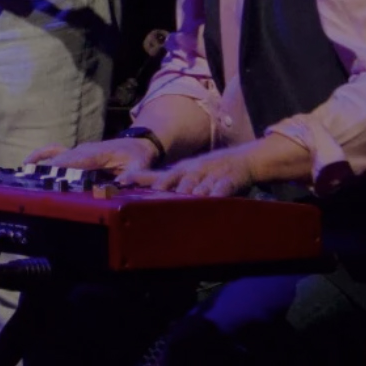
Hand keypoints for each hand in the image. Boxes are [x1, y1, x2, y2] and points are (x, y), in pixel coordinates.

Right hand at [28, 137, 159, 175]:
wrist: (138, 145)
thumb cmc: (137, 156)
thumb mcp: (139, 166)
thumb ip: (130, 175)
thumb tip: (120, 184)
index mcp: (95, 153)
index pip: (74, 161)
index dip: (60, 168)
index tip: (47, 177)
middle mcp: (82, 150)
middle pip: (60, 160)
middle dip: (46, 170)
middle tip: (30, 182)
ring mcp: (77, 150)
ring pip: (55, 156)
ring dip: (40, 164)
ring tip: (25, 174)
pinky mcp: (75, 153)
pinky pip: (54, 151)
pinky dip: (40, 155)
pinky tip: (27, 163)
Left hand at [119, 149, 256, 197]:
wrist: (241, 160)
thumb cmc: (203, 169)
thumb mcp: (178, 169)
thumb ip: (152, 177)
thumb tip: (124, 180)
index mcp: (182, 170)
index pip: (167, 176)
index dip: (156, 183)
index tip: (143, 189)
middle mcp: (196, 171)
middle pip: (184, 183)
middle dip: (175, 193)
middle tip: (163, 204)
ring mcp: (213, 175)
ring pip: (202, 187)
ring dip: (195, 195)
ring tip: (187, 205)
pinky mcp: (229, 181)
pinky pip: (223, 188)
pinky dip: (217, 194)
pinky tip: (212, 201)